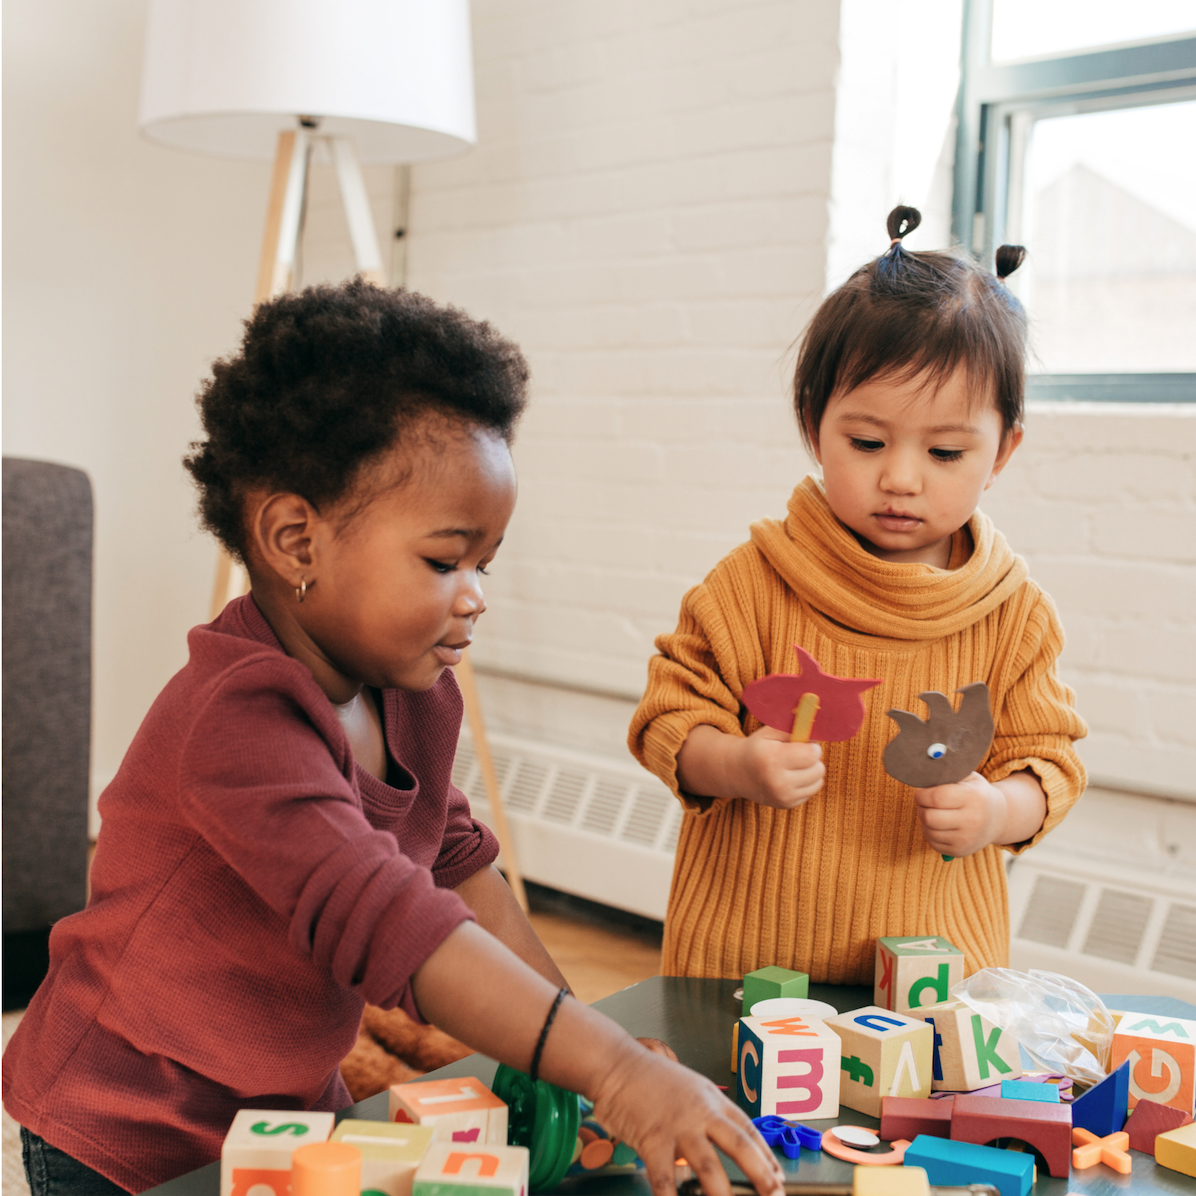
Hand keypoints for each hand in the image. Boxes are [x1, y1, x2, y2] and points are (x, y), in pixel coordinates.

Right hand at [590, 1039, 783, 1195]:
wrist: (616, 1064)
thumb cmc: (649, 1077)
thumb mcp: (688, 1087)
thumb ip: (705, 1115)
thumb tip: (721, 1144)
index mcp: (711, 1099)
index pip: (747, 1129)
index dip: (766, 1155)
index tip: (778, 1177)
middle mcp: (700, 1112)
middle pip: (739, 1145)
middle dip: (761, 1174)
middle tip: (775, 1195)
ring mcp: (677, 1126)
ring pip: (708, 1165)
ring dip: (721, 1194)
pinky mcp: (652, 1140)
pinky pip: (665, 1179)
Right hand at [677, 723, 823, 808]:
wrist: (736, 772)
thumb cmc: (757, 747)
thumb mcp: (769, 732)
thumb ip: (792, 727)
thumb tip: (816, 728)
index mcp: (773, 759)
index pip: (811, 755)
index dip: (813, 746)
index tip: (806, 743)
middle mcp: (778, 781)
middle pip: (817, 769)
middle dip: (813, 759)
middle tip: (800, 754)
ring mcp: (782, 796)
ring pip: (818, 781)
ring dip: (812, 771)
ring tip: (796, 765)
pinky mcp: (786, 805)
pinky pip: (811, 791)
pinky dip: (806, 782)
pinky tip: (792, 777)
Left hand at [913, 771, 1005, 856]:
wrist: (998, 819)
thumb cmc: (976, 793)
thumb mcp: (969, 778)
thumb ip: (948, 773)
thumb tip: (923, 770)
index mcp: (973, 797)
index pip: (937, 797)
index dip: (922, 793)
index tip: (920, 791)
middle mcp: (972, 820)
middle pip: (929, 816)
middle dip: (921, 807)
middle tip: (924, 802)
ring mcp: (966, 839)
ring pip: (928, 830)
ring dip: (924, 819)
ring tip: (932, 811)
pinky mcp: (960, 851)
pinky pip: (932, 842)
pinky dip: (930, 832)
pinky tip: (939, 824)